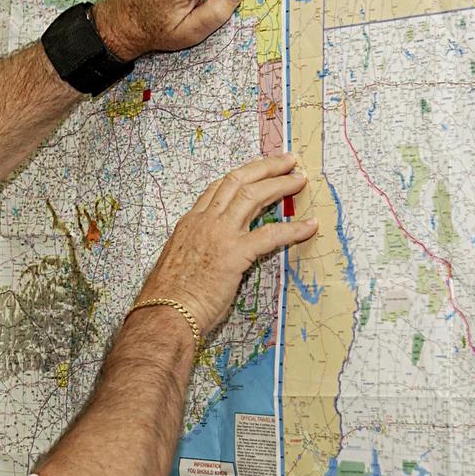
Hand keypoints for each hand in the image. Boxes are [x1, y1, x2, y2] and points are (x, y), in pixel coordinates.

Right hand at [137, 155, 317, 335]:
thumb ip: (196, 250)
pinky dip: (293, 229)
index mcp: (190, 223)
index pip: (218, 188)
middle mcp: (204, 221)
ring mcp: (219, 234)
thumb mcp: (178, 262)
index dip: (241, 175)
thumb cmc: (168, 297)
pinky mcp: (235, 254)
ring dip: (280, 184)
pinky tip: (309, 226)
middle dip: (265, 167)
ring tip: (299, 179)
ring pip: (253, 196)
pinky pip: (270, 234)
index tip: (257, 169)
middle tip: (287, 162)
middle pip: (237, 181)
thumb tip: (210, 255)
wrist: (164, 313)